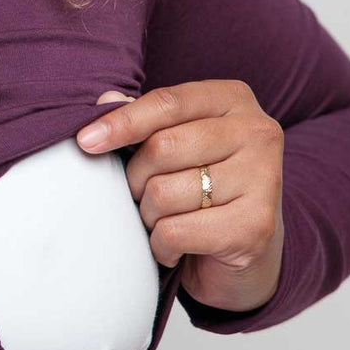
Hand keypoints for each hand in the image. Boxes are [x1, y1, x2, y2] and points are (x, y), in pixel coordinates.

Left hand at [75, 80, 285, 312]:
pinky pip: (174, 232)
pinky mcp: (256, 226)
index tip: (85, 142)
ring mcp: (264, 178)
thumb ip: (143, 120)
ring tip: (165, 220)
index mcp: (233, 100)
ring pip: (163, 193)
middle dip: (135, 179)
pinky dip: (161, 245)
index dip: (121, 122)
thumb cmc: (200, 187)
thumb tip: (106, 99)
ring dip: (149, 215)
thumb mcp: (174, 145)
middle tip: (142, 195)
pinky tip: (176, 246)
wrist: (246, 250)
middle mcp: (258, 132)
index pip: (167, 103)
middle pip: (161, 148)